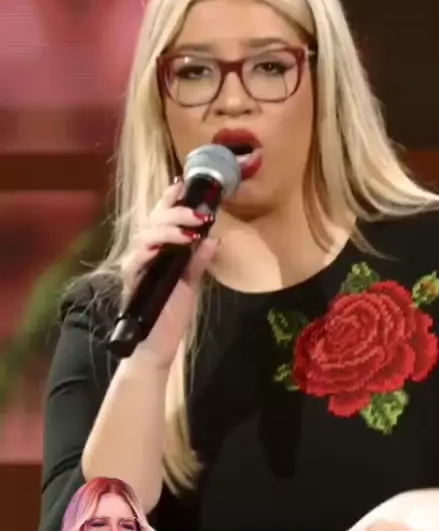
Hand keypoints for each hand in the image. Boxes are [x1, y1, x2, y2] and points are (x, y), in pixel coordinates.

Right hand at [121, 179, 218, 368]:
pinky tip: (173, 246)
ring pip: (146, 233)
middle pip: (153, 219)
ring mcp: (135, 265)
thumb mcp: (190, 283)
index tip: (186, 184)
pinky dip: (155, 248)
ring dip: (170, 227)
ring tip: (192, 230)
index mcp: (156, 249)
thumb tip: (214, 238)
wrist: (156, 345)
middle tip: (201, 213)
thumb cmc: (170, 314)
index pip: (160, 216)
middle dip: (177, 210)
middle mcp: (142, 252)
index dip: (170, 198)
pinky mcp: (132, 280)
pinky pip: (138, 257)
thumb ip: (198, 261)